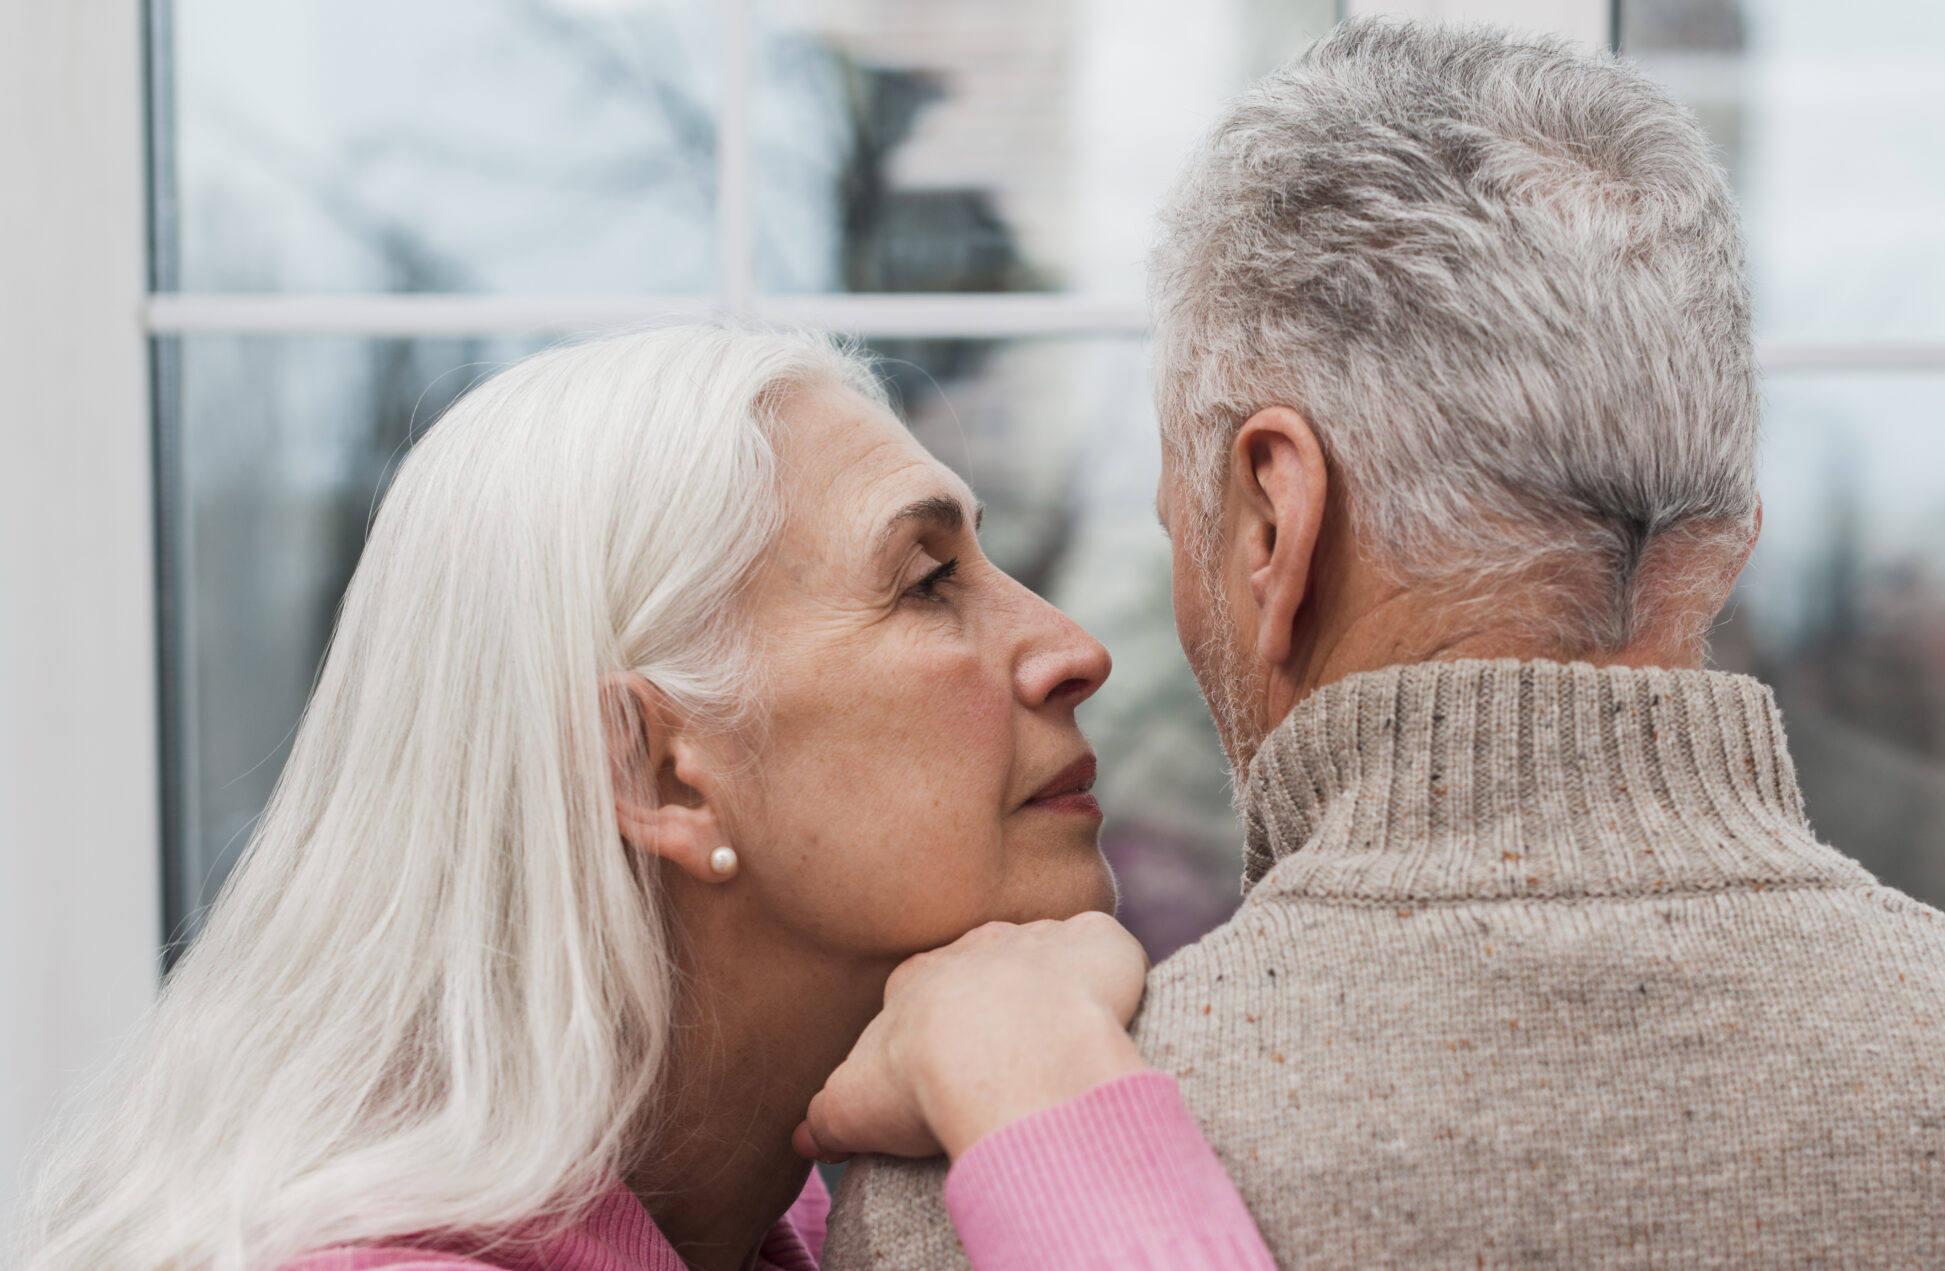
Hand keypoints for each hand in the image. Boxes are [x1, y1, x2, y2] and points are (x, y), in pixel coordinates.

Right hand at [793, 911, 1150, 1163]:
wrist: (999, 1050)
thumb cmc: (920, 1077)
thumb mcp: (849, 1107)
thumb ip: (824, 1118)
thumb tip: (804, 1137)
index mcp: (916, 979)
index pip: (920, 995)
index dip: (931, 1034)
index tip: (941, 1072)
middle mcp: (975, 947)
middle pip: (983, 970)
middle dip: (992, 1005)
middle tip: (1004, 1064)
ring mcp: (1038, 940)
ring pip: (1043, 955)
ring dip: (1051, 989)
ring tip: (1058, 1045)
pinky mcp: (1097, 944)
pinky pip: (1104, 947)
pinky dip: (1108, 970)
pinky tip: (1107, 1008)